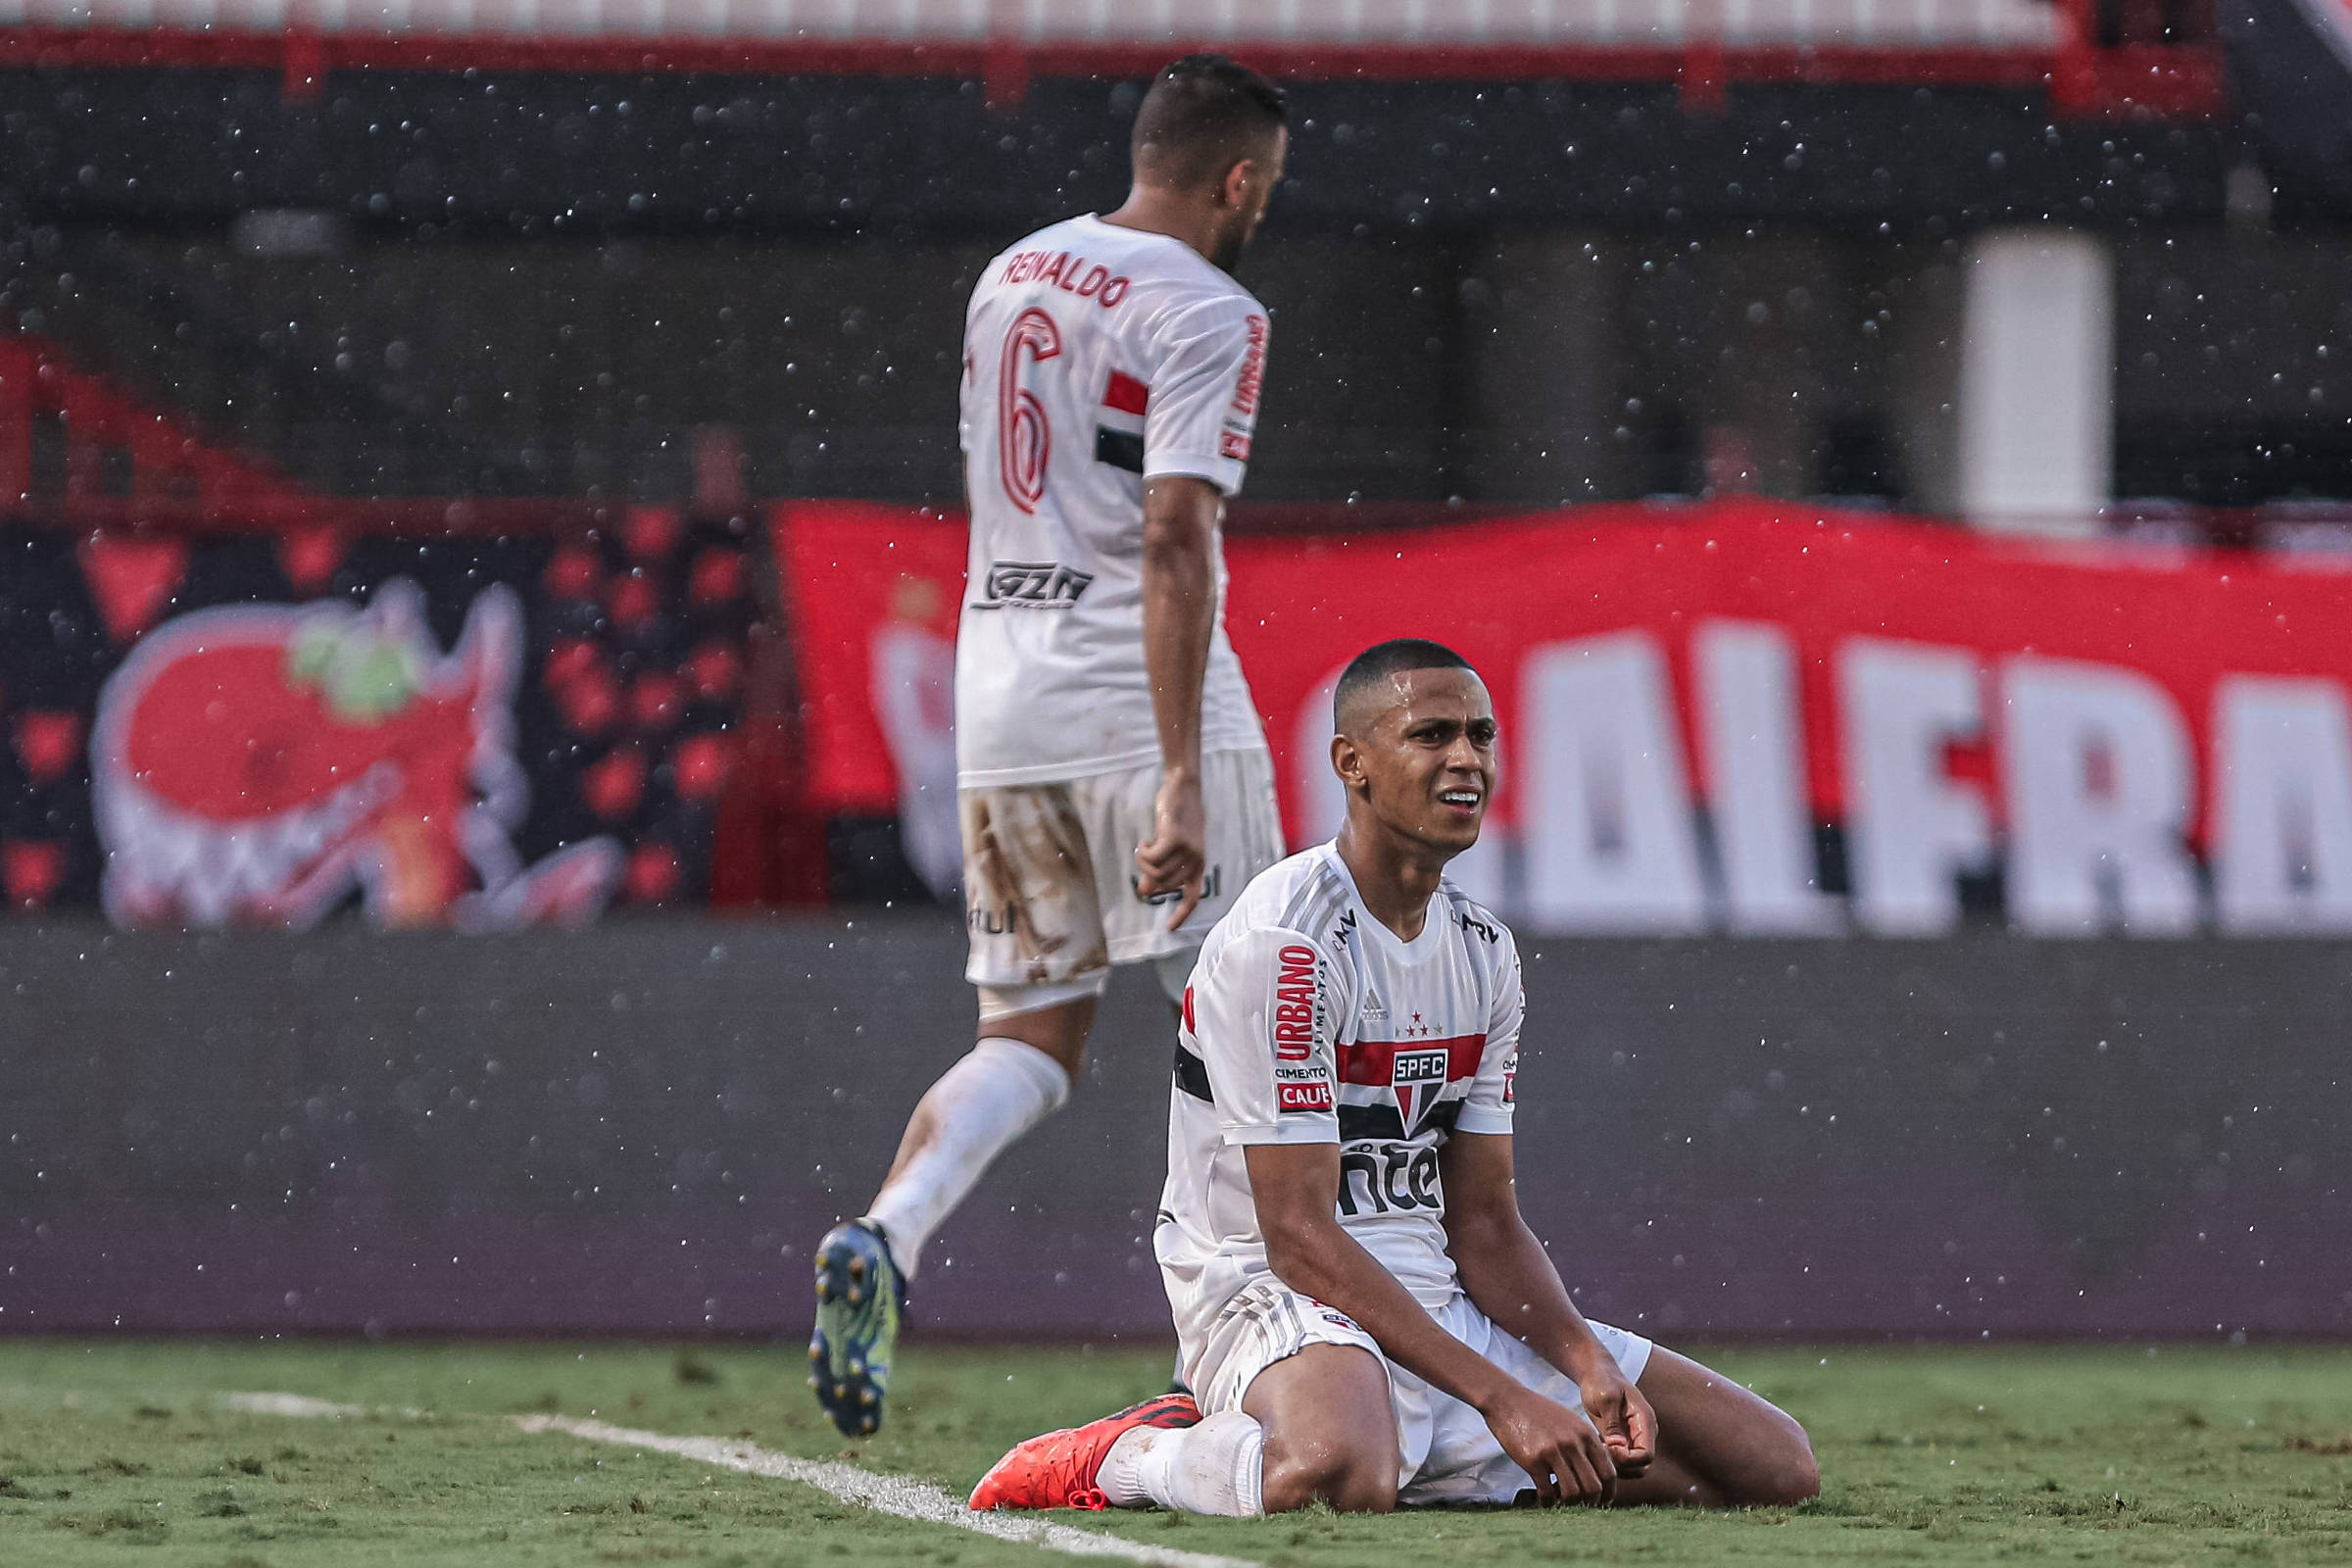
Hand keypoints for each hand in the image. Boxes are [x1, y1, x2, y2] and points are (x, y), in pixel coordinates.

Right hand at [1134, 768, 1207, 930]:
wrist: (1183, 787)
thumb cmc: (1177, 816)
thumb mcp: (1170, 846)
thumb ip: (1162, 868)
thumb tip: (1146, 892)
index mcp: (1199, 864)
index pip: (1193, 897)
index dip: (1182, 914)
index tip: (1170, 929)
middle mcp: (1196, 860)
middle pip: (1165, 885)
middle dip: (1148, 876)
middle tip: (1142, 858)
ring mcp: (1187, 850)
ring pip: (1157, 873)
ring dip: (1143, 862)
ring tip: (1144, 848)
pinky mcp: (1175, 839)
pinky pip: (1152, 858)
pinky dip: (1143, 853)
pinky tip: (1144, 842)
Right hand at [1481, 1383, 1618, 1504]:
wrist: (1507, 1400)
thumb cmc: (1539, 1413)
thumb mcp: (1570, 1421)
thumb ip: (1584, 1443)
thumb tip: (1596, 1470)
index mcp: (1586, 1434)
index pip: (1609, 1472)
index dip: (1608, 1493)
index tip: (1601, 1502)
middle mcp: (1574, 1443)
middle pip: (1594, 1487)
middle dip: (1591, 1503)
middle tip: (1582, 1508)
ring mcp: (1554, 1451)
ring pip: (1573, 1493)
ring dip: (1569, 1505)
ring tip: (1562, 1503)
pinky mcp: (1533, 1460)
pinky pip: (1547, 1491)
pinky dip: (1548, 1501)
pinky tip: (1544, 1499)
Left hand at [1576, 1363, 1656, 1479]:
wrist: (1597, 1373)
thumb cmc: (1602, 1381)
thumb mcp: (1606, 1397)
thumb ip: (1612, 1422)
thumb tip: (1617, 1446)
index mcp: (1645, 1422)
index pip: (1646, 1456)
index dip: (1627, 1459)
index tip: (1607, 1446)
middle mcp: (1644, 1434)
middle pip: (1641, 1467)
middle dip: (1620, 1465)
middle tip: (1599, 1449)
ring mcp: (1634, 1439)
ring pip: (1632, 1469)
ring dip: (1614, 1466)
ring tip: (1597, 1446)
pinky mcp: (1623, 1442)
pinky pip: (1621, 1462)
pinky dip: (1609, 1460)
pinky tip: (1597, 1444)